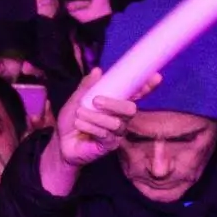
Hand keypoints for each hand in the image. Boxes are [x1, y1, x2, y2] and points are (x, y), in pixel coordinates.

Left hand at [41, 68, 143, 189]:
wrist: (61, 143)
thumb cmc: (72, 121)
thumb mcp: (77, 100)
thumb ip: (87, 86)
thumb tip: (98, 71)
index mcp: (116, 105)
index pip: (135, 95)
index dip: (147, 87)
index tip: (156, 77)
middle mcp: (121, 118)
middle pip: (131, 110)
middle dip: (115, 104)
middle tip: (96, 100)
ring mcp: (117, 133)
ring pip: (116, 123)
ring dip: (95, 117)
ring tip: (79, 114)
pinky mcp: (109, 146)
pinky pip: (106, 135)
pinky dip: (91, 127)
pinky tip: (80, 124)